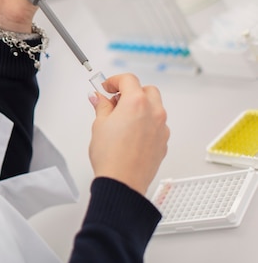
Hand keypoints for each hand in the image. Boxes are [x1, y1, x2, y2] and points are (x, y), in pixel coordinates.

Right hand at [88, 73, 168, 195]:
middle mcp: (153, 112)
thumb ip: (101, 107)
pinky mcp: (163, 142)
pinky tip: (131, 134)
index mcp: (136, 103)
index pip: (128, 80)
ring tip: (122, 119)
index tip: (107, 87)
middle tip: (115, 101)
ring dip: (141, 107)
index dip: (115, 81)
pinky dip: (146, 123)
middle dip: (131, 92)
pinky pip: (157, 125)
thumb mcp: (99, 125)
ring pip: (155, 107)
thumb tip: (99, 99)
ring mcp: (161, 128)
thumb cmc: (111, 157)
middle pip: (147, 90)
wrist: (122, 182)